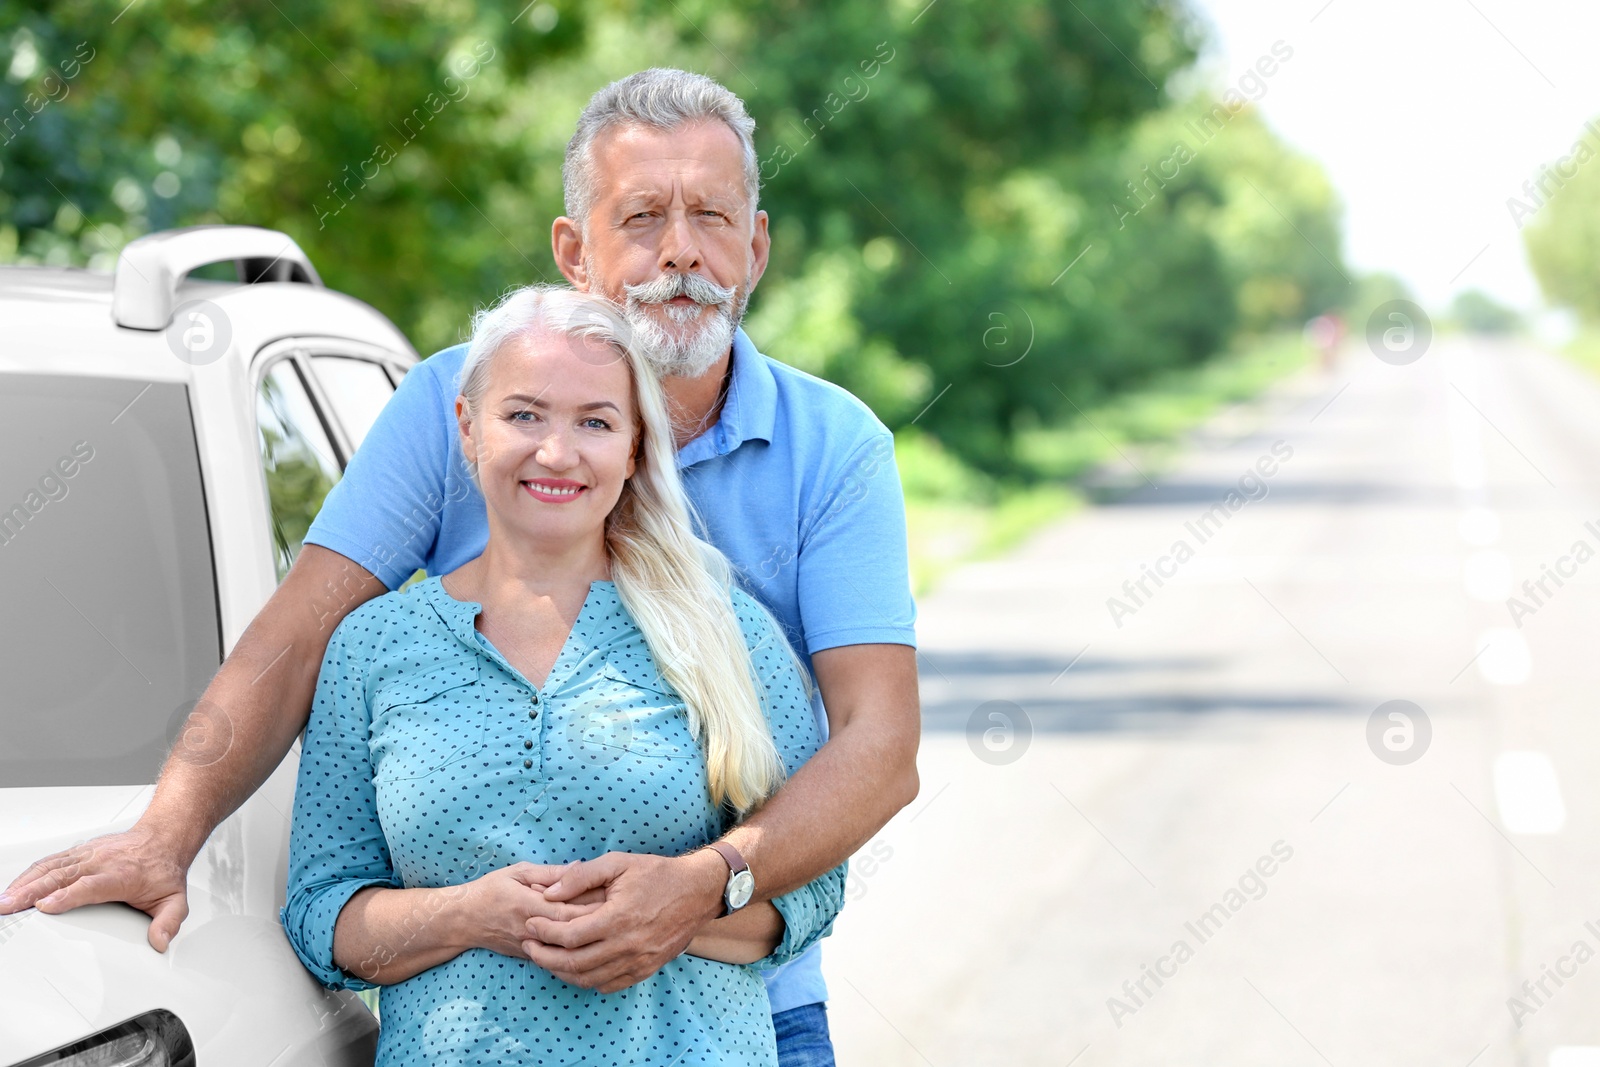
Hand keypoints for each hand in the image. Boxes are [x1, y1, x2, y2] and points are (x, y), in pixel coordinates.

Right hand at [0, 825, 190, 951]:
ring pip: (51, 867)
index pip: (90, 885)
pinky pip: (50, 862)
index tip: (47, 905)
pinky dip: (29, 874)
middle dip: (33, 891)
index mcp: (122, 876)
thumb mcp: (175, 899)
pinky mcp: (79, 852)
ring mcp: (88, 855)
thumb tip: (160, 941)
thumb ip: (169, 921)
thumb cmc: (163, 869)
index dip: (68, 895)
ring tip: (4, 900)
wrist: (164, 838)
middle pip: (62, 876)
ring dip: (25, 883)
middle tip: (10, 906)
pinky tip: (14, 887)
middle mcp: (101, 862)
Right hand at [455, 863, 603, 959]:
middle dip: (597, 922)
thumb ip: (551, 872)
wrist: (464, 920)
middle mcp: (532, 929)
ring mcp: (531, 947)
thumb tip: (580, 866)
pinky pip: (558, 956)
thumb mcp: (518, 872)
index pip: (569, 910)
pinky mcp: (530, 957)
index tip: (615, 897)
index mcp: (530, 905)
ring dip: (589, 939)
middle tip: (620, 912)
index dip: (593, 906)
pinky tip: (593, 942)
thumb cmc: (491, 889)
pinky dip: (576, 950)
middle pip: (573, 931)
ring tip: (611, 927)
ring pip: (567, 948)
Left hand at [523, 850, 725, 992]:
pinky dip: (587, 981)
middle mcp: (627, 945)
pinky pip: (609, 985)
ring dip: (561, 972)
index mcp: (618, 917)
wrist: (697, 891)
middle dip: (544, 957)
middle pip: (574, 963)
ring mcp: (638, 961)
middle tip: (528, 947)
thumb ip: (581, 876)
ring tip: (546, 958)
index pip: (569, 936)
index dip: (543, 933)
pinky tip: (576, 969)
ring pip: (589, 979)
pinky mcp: (646, 969)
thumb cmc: (656, 873)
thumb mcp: (618, 863)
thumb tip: (548, 892)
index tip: (529, 925)